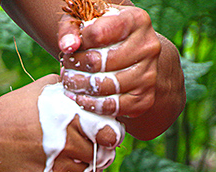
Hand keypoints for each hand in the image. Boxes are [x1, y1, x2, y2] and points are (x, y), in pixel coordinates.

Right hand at [0, 75, 118, 171]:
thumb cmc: (10, 112)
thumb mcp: (40, 90)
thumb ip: (68, 88)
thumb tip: (90, 87)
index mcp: (67, 119)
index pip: (108, 134)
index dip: (109, 137)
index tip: (104, 137)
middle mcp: (64, 145)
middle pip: (98, 156)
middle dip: (96, 153)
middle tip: (84, 150)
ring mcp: (54, 168)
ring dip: (79, 168)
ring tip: (65, 158)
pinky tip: (52, 169)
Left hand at [58, 5, 160, 119]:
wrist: (133, 57)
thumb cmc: (105, 36)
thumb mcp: (87, 22)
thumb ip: (71, 29)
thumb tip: (68, 46)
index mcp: (136, 21)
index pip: (97, 34)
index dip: (77, 44)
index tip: (70, 49)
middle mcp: (148, 47)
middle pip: (100, 62)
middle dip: (75, 68)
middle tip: (66, 70)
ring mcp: (149, 74)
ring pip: (104, 86)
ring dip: (80, 87)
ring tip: (70, 83)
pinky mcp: (144, 98)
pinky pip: (112, 106)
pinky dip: (91, 104)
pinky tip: (80, 98)